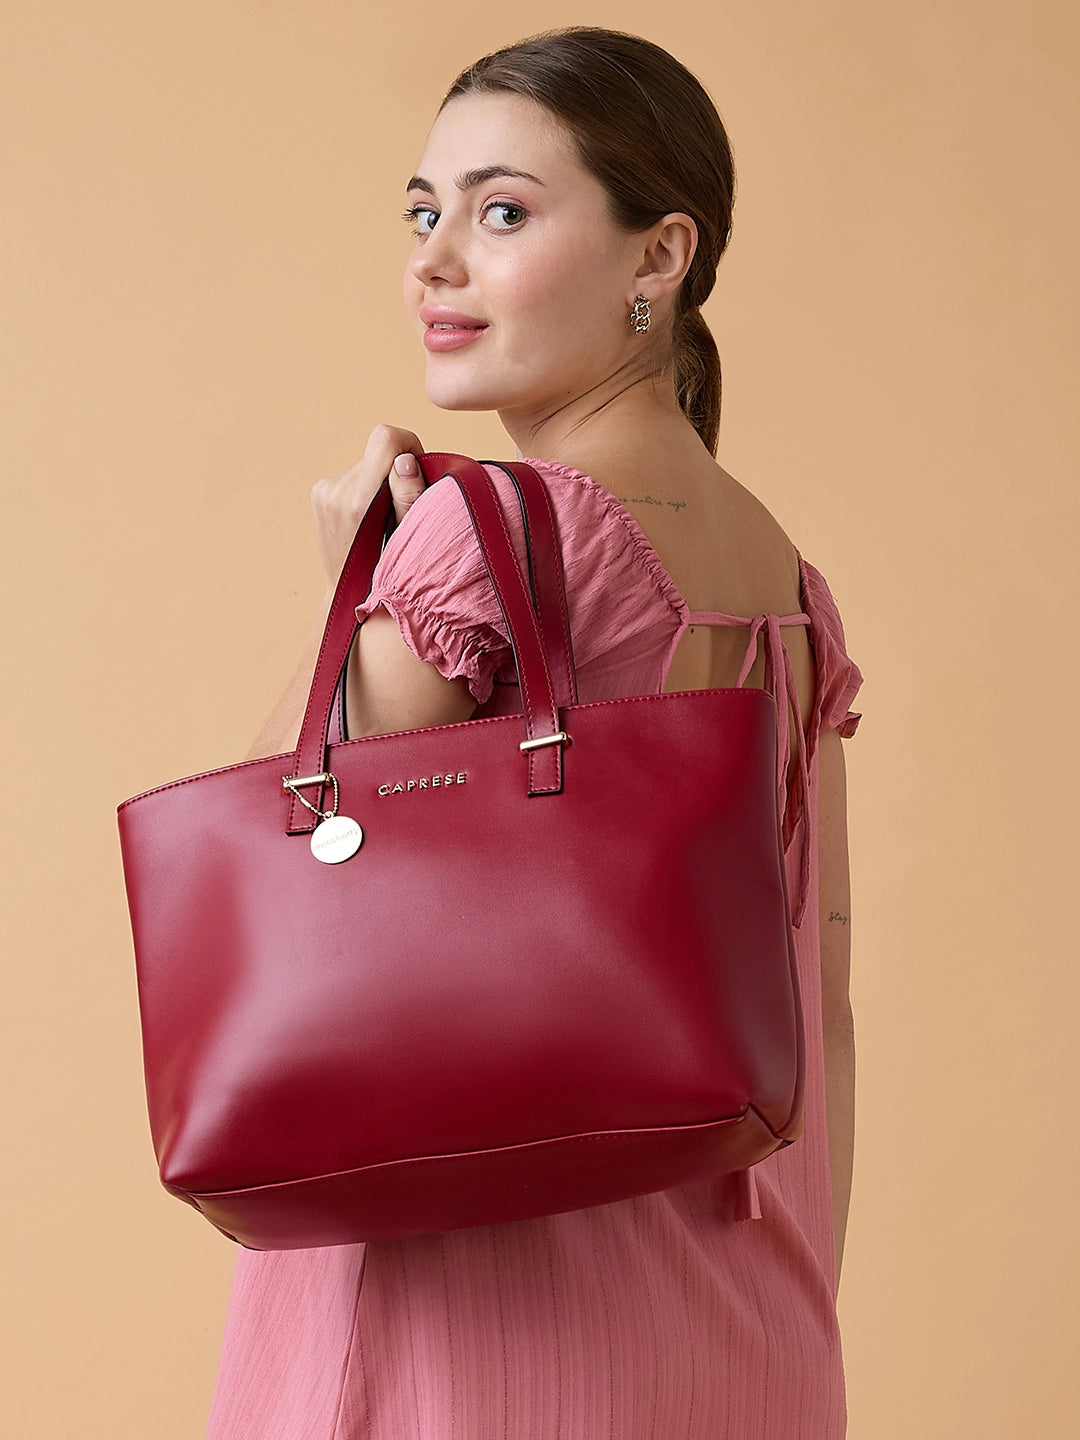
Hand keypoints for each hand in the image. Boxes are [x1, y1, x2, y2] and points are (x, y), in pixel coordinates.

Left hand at [311, 424, 426, 593]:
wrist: (349, 594)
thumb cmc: (388, 572)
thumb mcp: (410, 536)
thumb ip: (410, 495)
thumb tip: (404, 459)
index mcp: (358, 500)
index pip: (385, 437)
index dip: (409, 445)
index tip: (416, 472)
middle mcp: (335, 490)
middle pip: (378, 452)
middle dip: (395, 473)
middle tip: (399, 508)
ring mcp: (323, 490)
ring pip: (366, 465)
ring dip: (379, 484)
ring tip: (382, 519)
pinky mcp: (319, 491)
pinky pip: (353, 475)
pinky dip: (365, 490)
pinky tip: (367, 518)